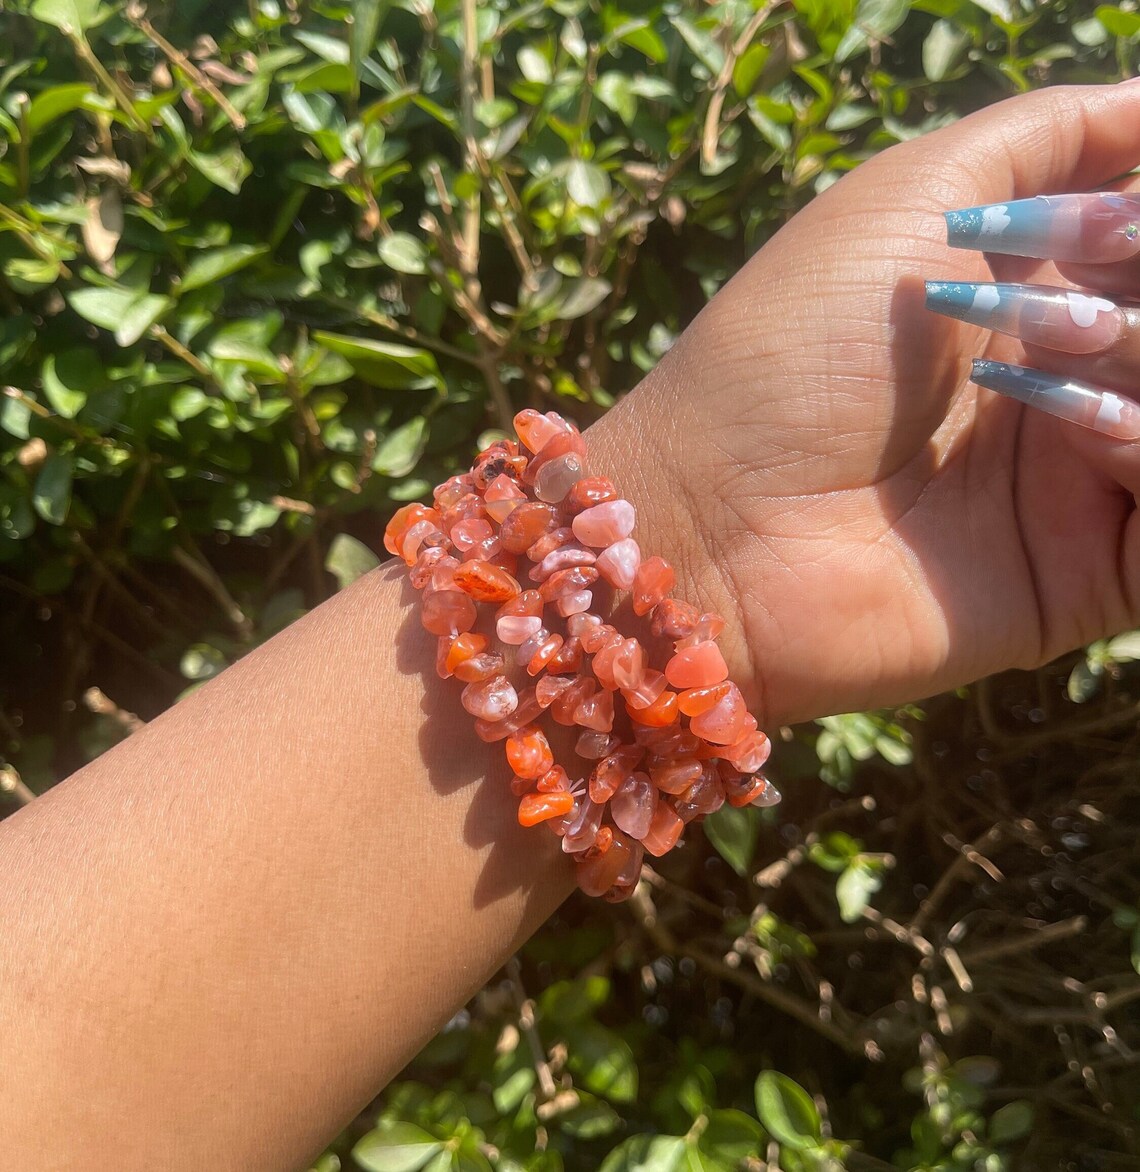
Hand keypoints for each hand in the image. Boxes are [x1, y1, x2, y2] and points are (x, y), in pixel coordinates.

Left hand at [589, 81, 1139, 727]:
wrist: (720, 515)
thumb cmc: (793, 348)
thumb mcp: (912, 198)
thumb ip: (1047, 138)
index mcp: (1033, 295)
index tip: (1102, 232)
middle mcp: (1069, 383)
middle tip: (1058, 312)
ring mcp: (1081, 484)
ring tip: (1052, 368)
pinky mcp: (1088, 576)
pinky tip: (1084, 437)